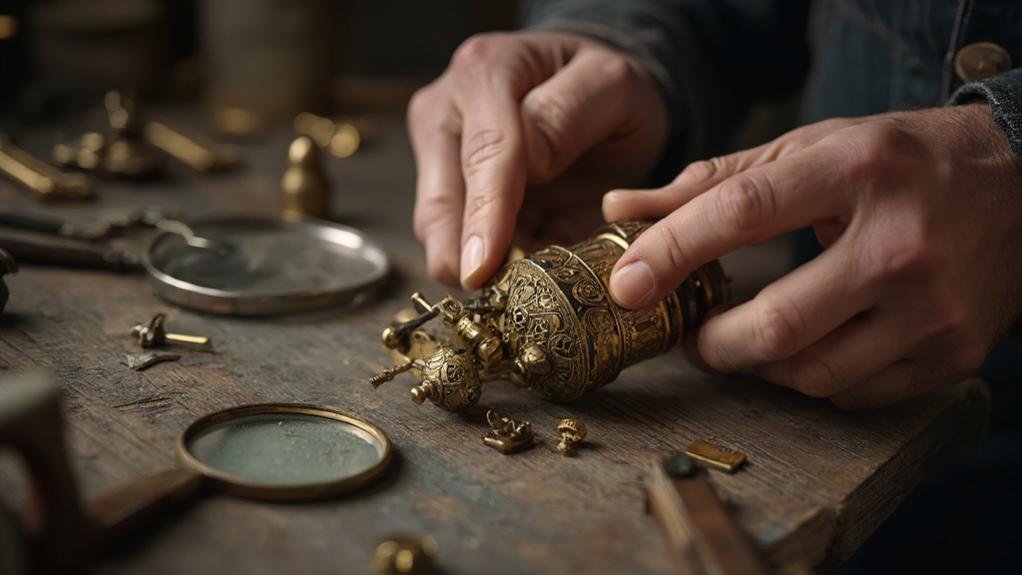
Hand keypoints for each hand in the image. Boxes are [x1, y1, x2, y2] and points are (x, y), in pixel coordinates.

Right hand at [408, 31, 667, 286]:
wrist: (594, 94)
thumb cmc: (605, 88)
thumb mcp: (613, 86)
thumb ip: (571, 113)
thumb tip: (530, 160)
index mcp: (486, 71)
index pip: (484, 153)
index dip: (485, 215)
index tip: (483, 268)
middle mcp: (446, 109)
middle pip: (441, 200)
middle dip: (465, 254)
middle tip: (500, 298)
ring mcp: (439, 152)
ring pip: (437, 228)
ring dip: (476, 265)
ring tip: (524, 282)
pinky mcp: (445, 189)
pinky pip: (454, 242)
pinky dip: (489, 265)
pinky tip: (522, 270)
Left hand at [603, 104, 1021, 407]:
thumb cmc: (898, 163)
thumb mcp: (811, 149)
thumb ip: (712, 182)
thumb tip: (621, 211)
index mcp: (859, 170)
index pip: (744, 211)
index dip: (673, 251)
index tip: (625, 284)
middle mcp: (904, 241)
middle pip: (777, 322)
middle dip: (711, 342)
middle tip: (690, 335)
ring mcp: (934, 307)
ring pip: (811, 373)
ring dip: (758, 366)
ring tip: (746, 339)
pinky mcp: (951, 354)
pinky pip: (852, 393)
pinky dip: (810, 379)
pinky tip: (807, 347)